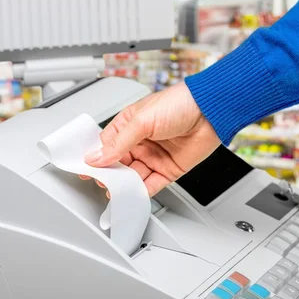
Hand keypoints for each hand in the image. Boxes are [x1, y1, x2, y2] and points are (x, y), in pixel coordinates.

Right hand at [84, 82, 219, 195]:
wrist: (211, 112)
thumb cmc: (179, 103)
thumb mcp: (142, 120)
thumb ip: (118, 142)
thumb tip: (96, 156)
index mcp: (129, 125)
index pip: (106, 145)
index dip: (97, 158)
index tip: (88, 170)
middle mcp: (140, 141)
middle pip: (118, 164)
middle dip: (110, 175)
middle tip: (103, 183)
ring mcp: (154, 156)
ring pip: (133, 176)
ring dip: (125, 185)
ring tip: (117, 191)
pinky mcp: (169, 169)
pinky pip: (152, 184)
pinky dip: (142, 192)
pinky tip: (134, 195)